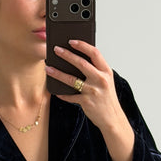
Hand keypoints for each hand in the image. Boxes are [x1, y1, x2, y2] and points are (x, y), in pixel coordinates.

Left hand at [46, 41, 134, 160]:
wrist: (112, 118)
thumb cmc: (107, 98)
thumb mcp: (106, 81)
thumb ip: (95, 71)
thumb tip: (76, 59)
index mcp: (106, 72)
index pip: (94, 53)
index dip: (82, 45)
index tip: (71, 41)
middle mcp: (100, 80)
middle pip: (81, 63)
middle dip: (66, 55)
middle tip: (55, 50)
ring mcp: (93, 91)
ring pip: (71, 79)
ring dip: (58, 73)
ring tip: (48, 68)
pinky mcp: (86, 102)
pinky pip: (70, 96)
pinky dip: (62, 93)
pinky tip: (56, 90)